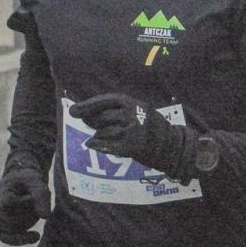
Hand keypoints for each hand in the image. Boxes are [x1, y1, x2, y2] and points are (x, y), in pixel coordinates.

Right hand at [0, 162, 50, 244]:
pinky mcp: (1, 226)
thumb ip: (41, 198)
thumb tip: (45, 217)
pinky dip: (21, 239)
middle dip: (29, 213)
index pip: (8, 203)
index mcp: (2, 191)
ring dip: (27, 223)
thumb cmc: (31, 182)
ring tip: (34, 209)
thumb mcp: (38, 185)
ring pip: (10, 229)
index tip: (32, 197)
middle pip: (11, 218)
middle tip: (36, 201)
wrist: (23, 183)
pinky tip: (36, 236)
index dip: (23, 204)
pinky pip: (6, 238)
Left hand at [69, 94, 194, 179]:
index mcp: (134, 103)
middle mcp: (132, 115)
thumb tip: (83, 113)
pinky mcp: (131, 146)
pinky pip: (105, 145)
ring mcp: (131, 131)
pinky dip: (96, 144)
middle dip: (92, 121)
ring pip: (102, 132)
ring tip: (105, 136)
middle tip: (89, 123)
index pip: (106, 100)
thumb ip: (115, 110)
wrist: (171, 146)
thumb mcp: (138, 110)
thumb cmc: (150, 128)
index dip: (89, 104)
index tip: (74, 110)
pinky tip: (91, 144)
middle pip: (100, 117)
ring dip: (99, 135)